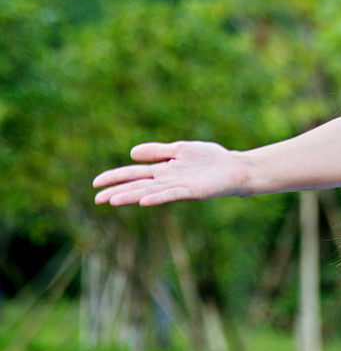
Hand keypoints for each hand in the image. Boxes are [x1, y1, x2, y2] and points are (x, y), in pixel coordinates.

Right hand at [92, 141, 248, 205]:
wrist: (233, 168)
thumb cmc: (209, 160)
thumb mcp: (181, 150)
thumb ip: (158, 152)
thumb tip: (132, 153)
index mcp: (164, 170)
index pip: (135, 174)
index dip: (116, 177)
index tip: (96, 183)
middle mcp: (167, 180)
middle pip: (138, 185)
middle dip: (118, 191)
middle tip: (97, 198)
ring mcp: (178, 186)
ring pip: (150, 192)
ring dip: (132, 196)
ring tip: (113, 200)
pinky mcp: (192, 190)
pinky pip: (172, 194)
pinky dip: (158, 197)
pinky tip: (144, 200)